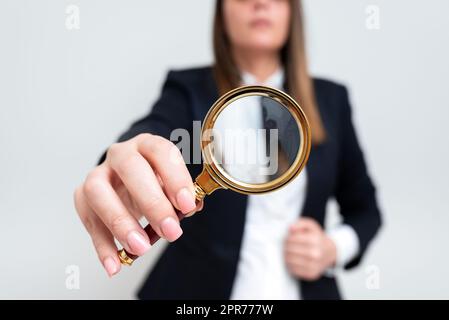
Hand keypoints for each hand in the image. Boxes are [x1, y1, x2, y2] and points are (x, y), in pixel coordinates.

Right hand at [74, 133, 201, 276]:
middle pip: (131, 169)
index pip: (160, 151)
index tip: (187, 205)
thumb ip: (182, 197)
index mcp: (148, 146)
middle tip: (170, 231)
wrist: (129, 181)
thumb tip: (190, 208)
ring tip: (140, 248)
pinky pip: (88, 219)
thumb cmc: (155, 183)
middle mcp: (121, 154)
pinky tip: (115, 264)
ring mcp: (99, 174)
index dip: (175, 177)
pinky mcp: (83, 196)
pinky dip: (102, 245)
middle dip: (152, 203)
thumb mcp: (173, 186)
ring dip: (120, 223)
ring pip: (99, 192)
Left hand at [284, 217, 336, 280]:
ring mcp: (314, 265)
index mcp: (315, 240)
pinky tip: (293, 260)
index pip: (291, 239)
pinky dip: (290, 265)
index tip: (287, 238)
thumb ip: (300, 223)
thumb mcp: (311, 226)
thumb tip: (290, 228)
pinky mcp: (311, 274)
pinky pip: (293, 270)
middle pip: (290, 250)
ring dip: (286, 256)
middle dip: (285, 246)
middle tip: (287, 245)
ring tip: (289, 252)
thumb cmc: (317, 238)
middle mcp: (315, 254)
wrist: (330, 252)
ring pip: (290, 261)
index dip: (286, 238)